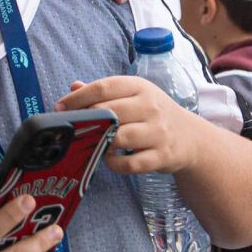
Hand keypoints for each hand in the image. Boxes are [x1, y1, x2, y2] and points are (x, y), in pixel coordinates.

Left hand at [58, 77, 200, 174]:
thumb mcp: (133, 95)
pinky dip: (114, 164)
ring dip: (101, 143)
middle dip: (86, 122)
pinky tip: (109, 159)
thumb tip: (73, 87)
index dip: (78, 98)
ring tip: (93, 144)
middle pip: (109, 112)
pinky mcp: (161, 156)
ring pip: (119, 138)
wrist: (190, 137)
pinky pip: (130, 164)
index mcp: (140, 87)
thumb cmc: (153, 114)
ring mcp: (158, 132)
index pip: (104, 87)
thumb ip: (104, 92)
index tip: (60, 108)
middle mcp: (151, 107)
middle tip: (72, 130)